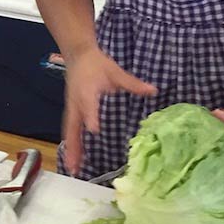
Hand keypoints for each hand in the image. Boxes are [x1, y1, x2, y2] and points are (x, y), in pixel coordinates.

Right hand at [61, 47, 156, 174]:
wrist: (78, 55)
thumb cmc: (97, 64)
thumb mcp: (116, 72)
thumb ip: (133, 83)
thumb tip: (153, 90)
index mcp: (87, 91)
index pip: (88, 105)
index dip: (91, 117)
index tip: (94, 130)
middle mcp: (76, 103)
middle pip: (73, 126)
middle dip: (74, 146)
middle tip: (75, 165)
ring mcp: (72, 108)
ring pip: (69, 130)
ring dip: (70, 149)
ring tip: (73, 168)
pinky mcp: (72, 111)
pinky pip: (70, 129)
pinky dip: (71, 143)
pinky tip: (74, 157)